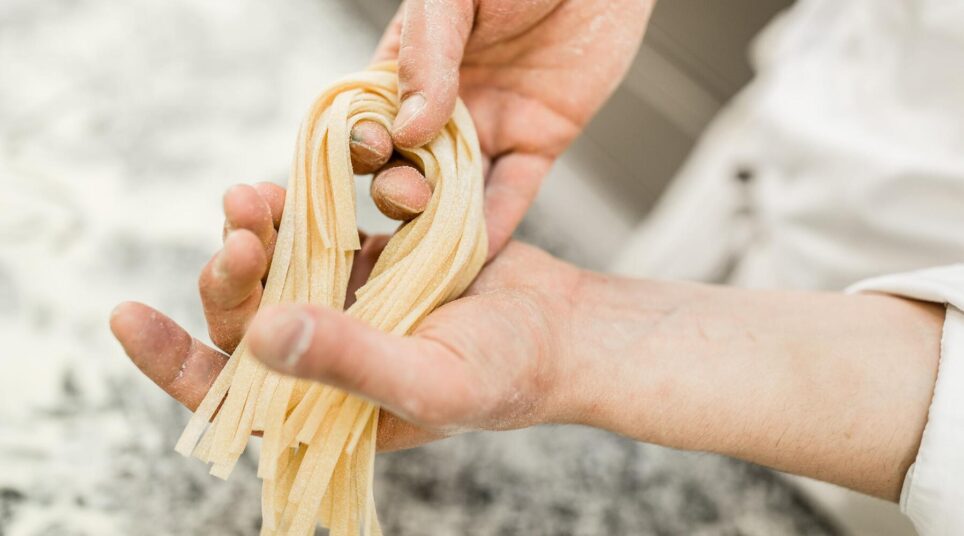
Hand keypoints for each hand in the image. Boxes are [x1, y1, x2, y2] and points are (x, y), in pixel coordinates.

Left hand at [110, 184, 582, 450]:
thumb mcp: (429, 381)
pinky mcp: (369, 262)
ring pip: (274, 267)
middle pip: (245, 317)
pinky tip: (308, 185)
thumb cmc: (507, 373)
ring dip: (258, 230)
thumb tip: (260, 337)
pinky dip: (307, 207)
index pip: (228, 397)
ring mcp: (344, 306)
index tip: (128, 316)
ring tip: (256, 195)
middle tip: (237, 226)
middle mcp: (322, 358)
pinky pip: (318, 230)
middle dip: (228, 273)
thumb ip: (346, 363)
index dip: (172, 362)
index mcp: (322, 407)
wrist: (563, 326)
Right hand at [355, 0, 654, 256]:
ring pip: (456, 188)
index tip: (374, 151)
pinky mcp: (537, 141)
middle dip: (400, 190)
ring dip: (442, 219)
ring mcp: (489, 126)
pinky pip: (513, 190)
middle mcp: (442, 104)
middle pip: (407, 164)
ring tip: (434, 241)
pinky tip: (479, 251)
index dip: (364, 143)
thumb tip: (406, 130)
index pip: (370, 117)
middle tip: (408, 196)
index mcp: (407, 64)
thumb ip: (428, 57)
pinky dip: (497, 224)